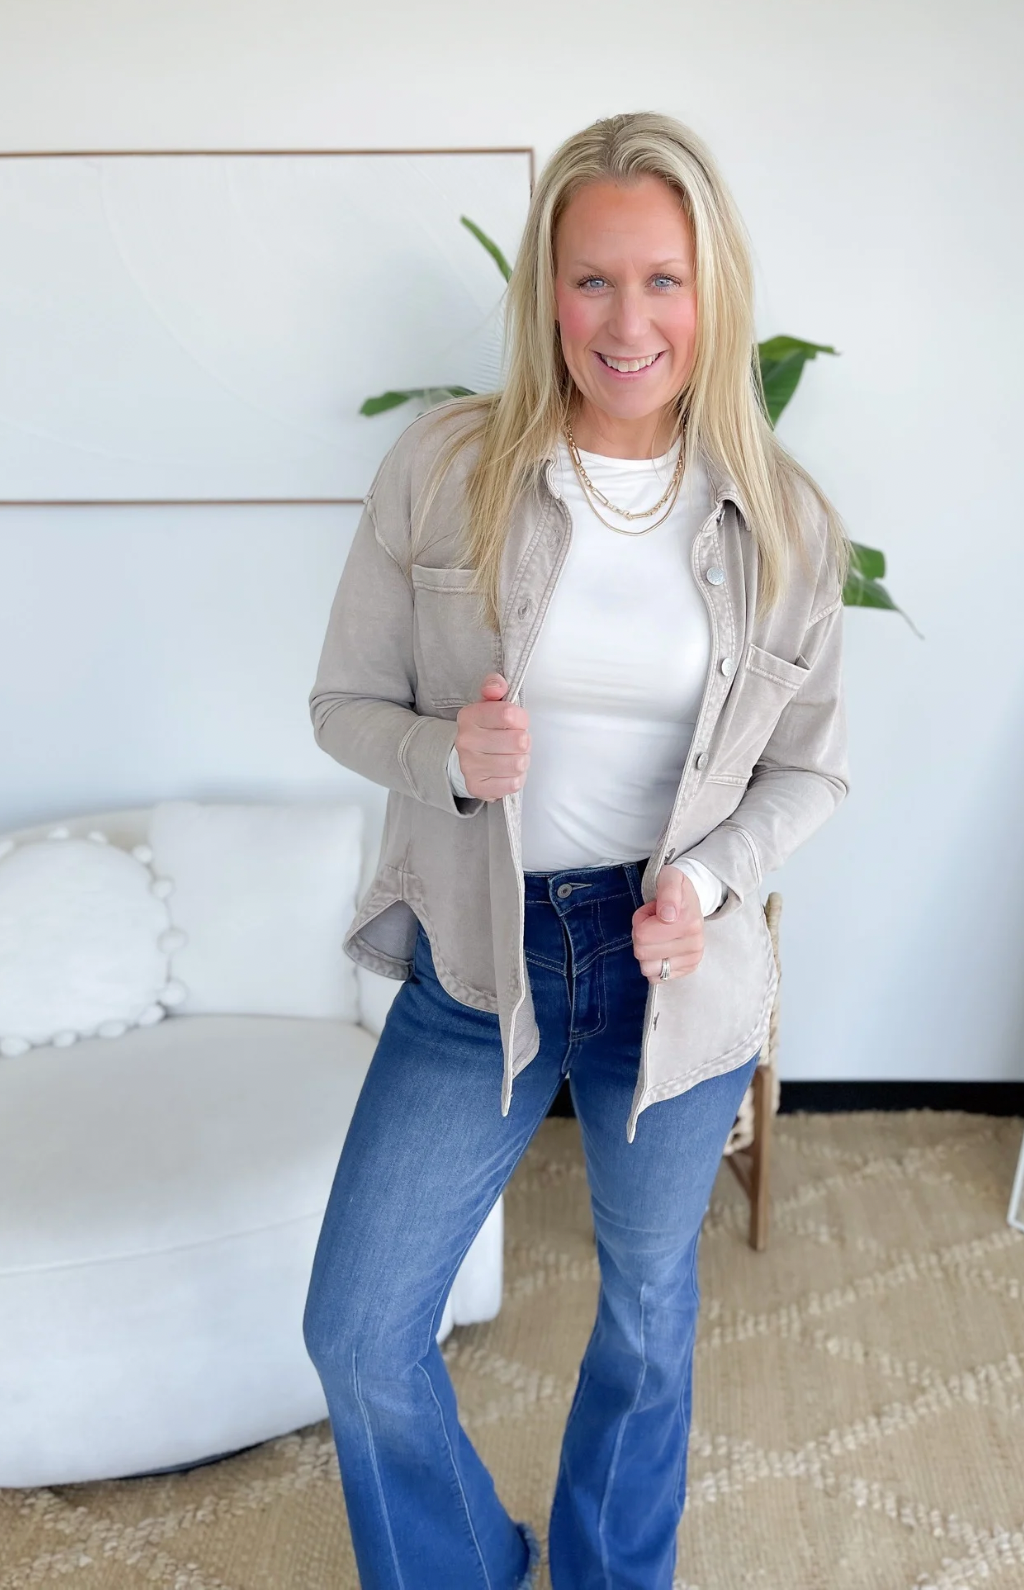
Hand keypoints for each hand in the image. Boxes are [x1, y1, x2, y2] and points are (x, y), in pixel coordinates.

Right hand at [454, 674, 530, 801]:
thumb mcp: (492, 703)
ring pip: (517, 764)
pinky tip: (509, 772)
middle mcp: (464, 740)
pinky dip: (516, 778)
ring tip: (514, 757)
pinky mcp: (476, 786)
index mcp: (469, 716)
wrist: (470, 757)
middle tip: (517, 742)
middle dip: (524, 742)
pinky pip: (512, 784)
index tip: (518, 722)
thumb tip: (497, 687)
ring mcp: (468, 765)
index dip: (522, 719)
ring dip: (522, 760)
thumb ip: (495, 686)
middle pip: (518, 741)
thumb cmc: (489, 727)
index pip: (509, 714)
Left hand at [632, 865, 704, 982]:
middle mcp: (695, 944)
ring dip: (646, 951)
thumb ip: (667, 892)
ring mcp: (692, 959)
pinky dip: (653, 963)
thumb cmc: (677, 889)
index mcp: (689, 922)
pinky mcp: (688, 969)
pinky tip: (662, 948)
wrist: (693, 901)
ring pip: (648, 968)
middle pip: (642, 952)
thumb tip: (667, 915)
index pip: (642, 935)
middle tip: (653, 922)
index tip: (652, 911)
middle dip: (641, 935)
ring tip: (657, 934)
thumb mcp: (670, 878)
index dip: (640, 920)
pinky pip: (656, 978)